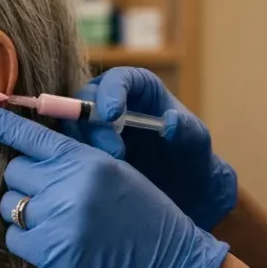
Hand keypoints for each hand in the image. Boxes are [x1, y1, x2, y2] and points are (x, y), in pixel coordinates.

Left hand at [0, 102, 230, 267]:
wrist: (169, 261)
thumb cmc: (143, 213)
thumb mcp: (114, 171)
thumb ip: (73, 159)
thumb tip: (30, 152)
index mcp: (85, 159)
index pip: (29, 134)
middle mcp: (68, 185)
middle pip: (14, 171)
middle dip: (27, 181)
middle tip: (54, 194)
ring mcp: (58, 220)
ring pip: (11, 204)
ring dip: (25, 210)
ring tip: (59, 220)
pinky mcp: (51, 254)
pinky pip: (15, 237)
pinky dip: (28, 240)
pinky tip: (56, 242)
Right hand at [62, 67, 236, 230]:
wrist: (183, 189)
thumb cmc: (190, 157)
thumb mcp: (196, 141)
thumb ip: (185, 129)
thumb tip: (170, 121)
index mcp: (139, 88)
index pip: (119, 78)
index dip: (111, 91)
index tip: (112, 113)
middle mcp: (112, 101)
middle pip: (86, 100)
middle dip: (93, 124)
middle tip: (114, 152)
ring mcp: (95, 127)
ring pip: (73, 126)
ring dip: (84, 145)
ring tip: (111, 167)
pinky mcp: (85, 150)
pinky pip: (70, 149)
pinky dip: (76, 159)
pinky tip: (93, 176)